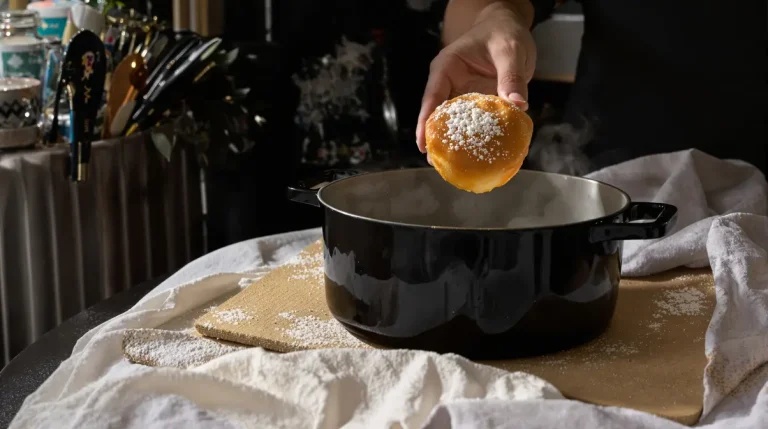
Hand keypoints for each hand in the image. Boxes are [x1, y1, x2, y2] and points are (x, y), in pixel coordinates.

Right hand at [416, 1, 535, 153]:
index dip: (425, 122)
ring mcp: (463, 95)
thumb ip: (511, 76)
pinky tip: (483, 155)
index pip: (432, 97)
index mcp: (447, 69)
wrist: (510, 28)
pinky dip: (478, 137)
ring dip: (457, 142)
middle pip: (438, 115)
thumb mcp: (510, 50)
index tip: (423, 144)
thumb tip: (517, 105)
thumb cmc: (504, 33)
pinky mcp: (478, 103)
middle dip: (437, 139)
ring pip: (456, 123)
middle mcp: (450, 84)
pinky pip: (476, 123)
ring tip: (454, 167)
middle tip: (436, 164)